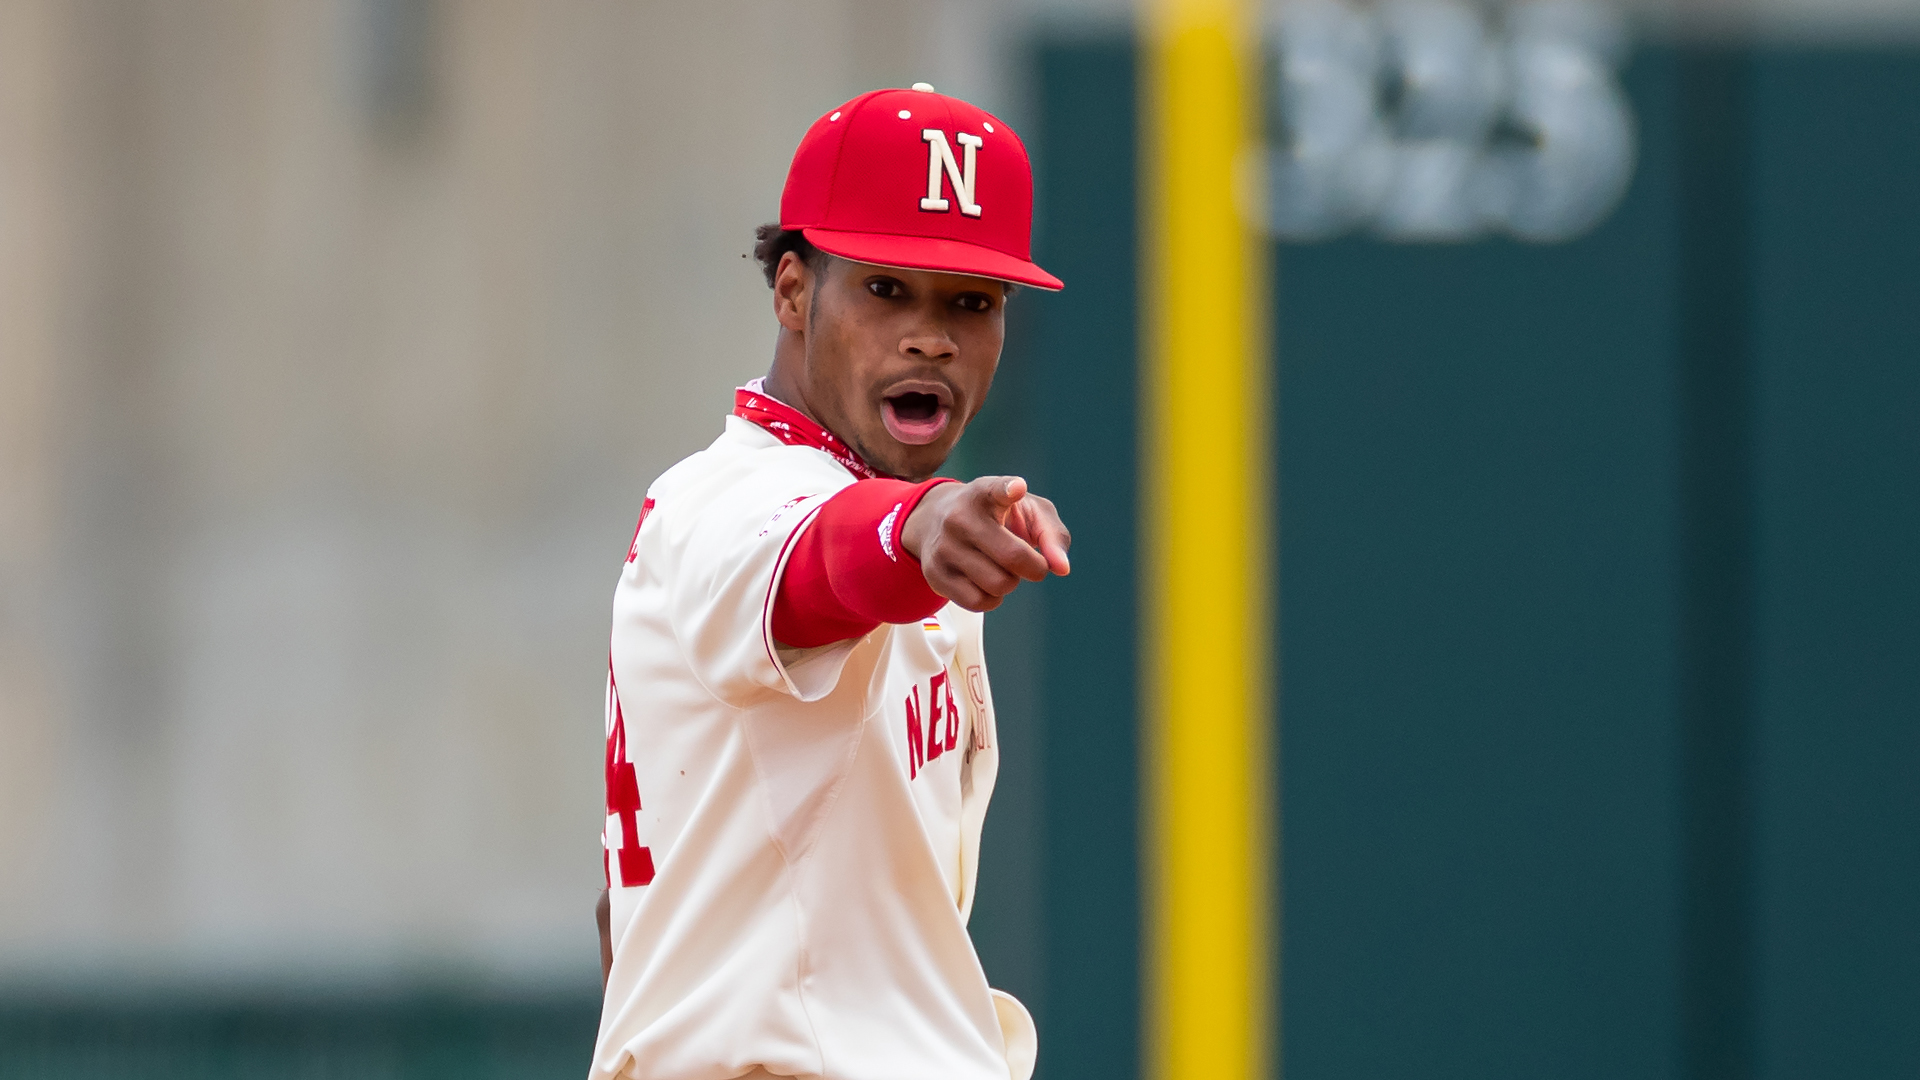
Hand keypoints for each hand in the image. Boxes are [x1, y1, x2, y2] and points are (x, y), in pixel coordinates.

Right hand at [901, 476, 1071, 611]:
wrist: (936, 519)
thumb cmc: (994, 516)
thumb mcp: (1027, 511)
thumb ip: (1052, 535)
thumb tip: (1061, 567)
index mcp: (984, 493)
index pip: (995, 490)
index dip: (1008, 490)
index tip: (1017, 488)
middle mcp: (960, 517)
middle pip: (1013, 557)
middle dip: (1034, 568)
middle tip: (1032, 563)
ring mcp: (944, 546)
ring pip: (998, 584)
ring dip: (1010, 582)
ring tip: (1000, 567)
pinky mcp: (935, 574)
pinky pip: (979, 602)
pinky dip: (992, 599)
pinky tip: (985, 581)